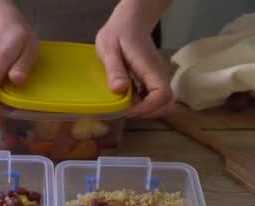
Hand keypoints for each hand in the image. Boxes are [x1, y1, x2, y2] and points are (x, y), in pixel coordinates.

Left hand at [96, 1, 174, 118]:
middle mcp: (158, 75)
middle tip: (126, 112)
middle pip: (167, 103)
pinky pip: (154, 99)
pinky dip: (143, 105)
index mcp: (150, 69)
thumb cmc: (118, 34)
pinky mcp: (152, 81)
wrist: (129, 22)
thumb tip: (119, 90)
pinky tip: (127, 100)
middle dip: (148, 113)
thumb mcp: (109, 49)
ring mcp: (157, 78)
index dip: (146, 108)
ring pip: (163, 103)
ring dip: (146, 111)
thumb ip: (114, 69)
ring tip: (125, 107)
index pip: (161, 95)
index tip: (127, 111)